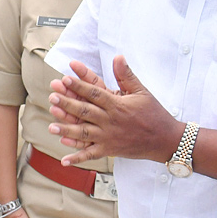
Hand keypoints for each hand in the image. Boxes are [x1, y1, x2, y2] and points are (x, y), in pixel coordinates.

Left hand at [48, 56, 181, 165]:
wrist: (165, 139)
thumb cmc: (154, 113)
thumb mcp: (141, 91)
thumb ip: (126, 75)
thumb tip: (118, 57)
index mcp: (117, 105)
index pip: (94, 93)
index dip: (79, 85)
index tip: (65, 78)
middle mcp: (110, 121)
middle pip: (85, 111)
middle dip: (67, 104)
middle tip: (52, 97)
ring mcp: (109, 137)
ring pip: (84, 134)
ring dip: (67, 130)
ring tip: (51, 126)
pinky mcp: (110, 150)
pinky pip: (91, 154)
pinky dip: (78, 158)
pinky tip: (64, 160)